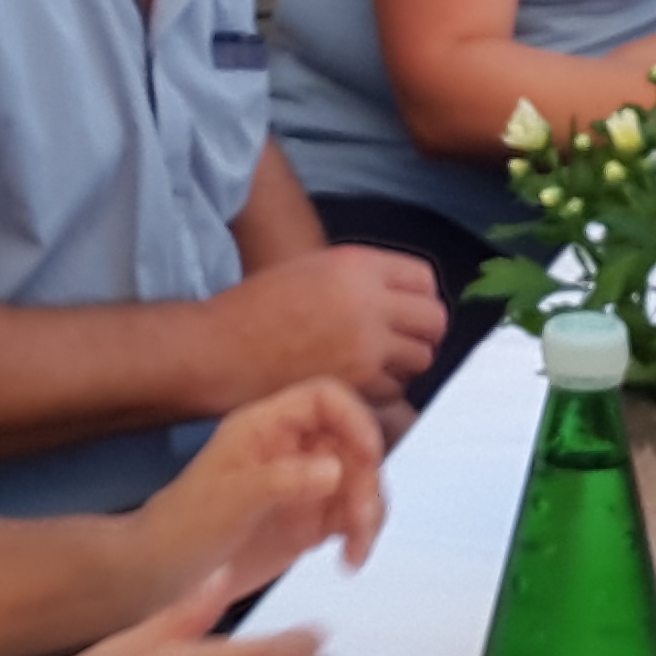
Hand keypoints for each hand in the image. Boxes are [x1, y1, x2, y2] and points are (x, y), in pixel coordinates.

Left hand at [135, 378, 389, 604]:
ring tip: (354, 551)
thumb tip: (336, 469)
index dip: (355, 419)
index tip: (369, 456)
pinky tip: (349, 560)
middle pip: (353, 443)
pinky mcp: (311, 520)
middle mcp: (290, 449)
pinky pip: (353, 516)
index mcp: (265, 427)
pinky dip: (361, 535)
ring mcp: (303, 485)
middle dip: (367, 480)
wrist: (163, 576)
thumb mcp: (228, 501)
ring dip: (369, 512)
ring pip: (360, 481)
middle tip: (359, 519)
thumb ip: (282, 481)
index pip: (325, 399)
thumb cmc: (182, 529)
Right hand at [212, 245, 443, 402]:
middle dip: (422, 333)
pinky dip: (384, 390)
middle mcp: (368, 301)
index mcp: (357, 264)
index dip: (419, 298)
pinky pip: (396, 390)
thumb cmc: (257, 309)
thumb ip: (361, 278)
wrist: (221, 349)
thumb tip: (404, 298)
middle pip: (434, 320)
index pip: (424, 280)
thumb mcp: (312, 270)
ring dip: (405, 363)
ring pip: (421, 358)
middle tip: (400, 343)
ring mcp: (365, 344)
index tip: (406, 313)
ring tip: (376, 365)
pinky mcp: (356, 383)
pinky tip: (358, 384)